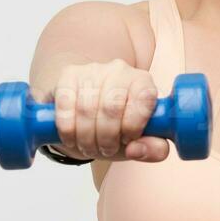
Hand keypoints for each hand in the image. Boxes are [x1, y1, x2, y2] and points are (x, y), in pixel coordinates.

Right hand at [47, 60, 171, 162]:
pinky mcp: (69, 74)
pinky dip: (67, 128)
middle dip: (107, 138)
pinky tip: (71, 137)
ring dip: (86, 137)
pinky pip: (66, 104)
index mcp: (143, 82)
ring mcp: (93, 70)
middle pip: (112, 107)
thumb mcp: (141, 141)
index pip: (144, 98)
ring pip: (86, 108)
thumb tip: (136, 149)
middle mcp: (120, 70)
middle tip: (105, 150)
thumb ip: (154, 149)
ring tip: (89, 147)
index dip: (133, 125)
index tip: (127, 140)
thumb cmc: (119, 126)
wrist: (88, 113)